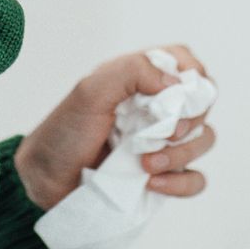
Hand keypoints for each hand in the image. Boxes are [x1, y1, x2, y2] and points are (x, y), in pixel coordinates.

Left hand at [14, 45, 217, 211]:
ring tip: (146, 165)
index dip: (194, 77)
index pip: (187, 65)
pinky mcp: (163, 175)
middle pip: (203, 105)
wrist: (46, 181)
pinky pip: (194, 179)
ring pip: (203, 141)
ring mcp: (162, 143)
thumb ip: (132, 71)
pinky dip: (180, 183)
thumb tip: (176, 84)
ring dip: (180, 154)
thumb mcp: (91, 91)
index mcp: (143, 81)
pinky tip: (152, 183)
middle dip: (188, 121)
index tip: (180, 96)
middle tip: (162, 133)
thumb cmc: (64, 131)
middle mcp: (158, 109)